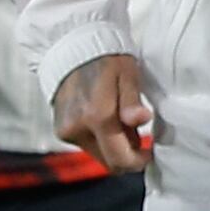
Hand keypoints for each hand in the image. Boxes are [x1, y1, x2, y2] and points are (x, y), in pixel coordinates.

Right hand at [51, 51, 157, 173]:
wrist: (73, 48)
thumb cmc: (105, 58)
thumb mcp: (127, 75)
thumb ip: (132, 102)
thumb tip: (141, 120)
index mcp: (97, 116)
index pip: (119, 159)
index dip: (138, 161)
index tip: (147, 153)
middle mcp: (77, 128)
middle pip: (108, 162)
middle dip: (125, 154)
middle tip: (135, 133)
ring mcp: (67, 131)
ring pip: (98, 154)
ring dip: (112, 146)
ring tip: (118, 120)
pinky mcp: (61, 130)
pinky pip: (86, 145)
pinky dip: (98, 139)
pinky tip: (102, 118)